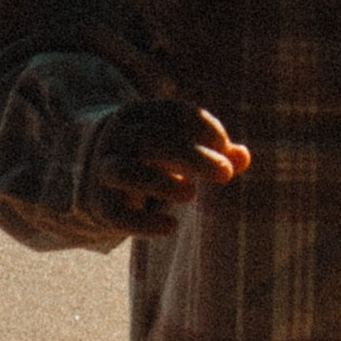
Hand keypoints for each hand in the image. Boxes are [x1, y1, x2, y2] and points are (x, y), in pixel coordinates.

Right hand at [88, 99, 249, 233]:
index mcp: (138, 115)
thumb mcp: (180, 144)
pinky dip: (145, 223)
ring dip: (163, 183)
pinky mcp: (99, 204)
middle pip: (153, 141)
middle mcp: (117, 139)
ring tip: (190, 193)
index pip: (172, 113)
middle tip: (225, 174)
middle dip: (193, 156)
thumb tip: (244, 157)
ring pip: (127, 172)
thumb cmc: (153, 155)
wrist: (97, 174)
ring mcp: (104, 171)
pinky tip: (171, 227)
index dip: (203, 126)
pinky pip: (117, 214)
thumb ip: (215, 150)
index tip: (224, 145)